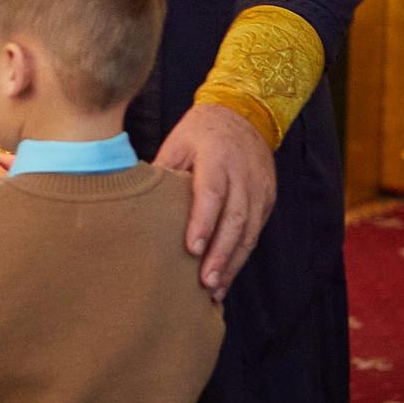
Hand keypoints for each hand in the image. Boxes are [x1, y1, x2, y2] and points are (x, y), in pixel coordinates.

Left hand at [158, 102, 275, 301]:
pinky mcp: (267, 199)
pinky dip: (241, 256)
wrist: (243, 113)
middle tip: (205, 282)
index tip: (191, 249)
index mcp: (217, 155)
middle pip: (235, 217)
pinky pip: (255, 231)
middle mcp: (243, 173)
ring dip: (233, 262)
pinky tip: (226, 277)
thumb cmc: (200, 132)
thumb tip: (136, 207)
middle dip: (221, 253)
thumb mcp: (177, 143)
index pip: (212, 193)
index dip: (203, 222)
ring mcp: (259, 187)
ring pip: (249, 230)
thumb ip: (163, 175)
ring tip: (215, 289)